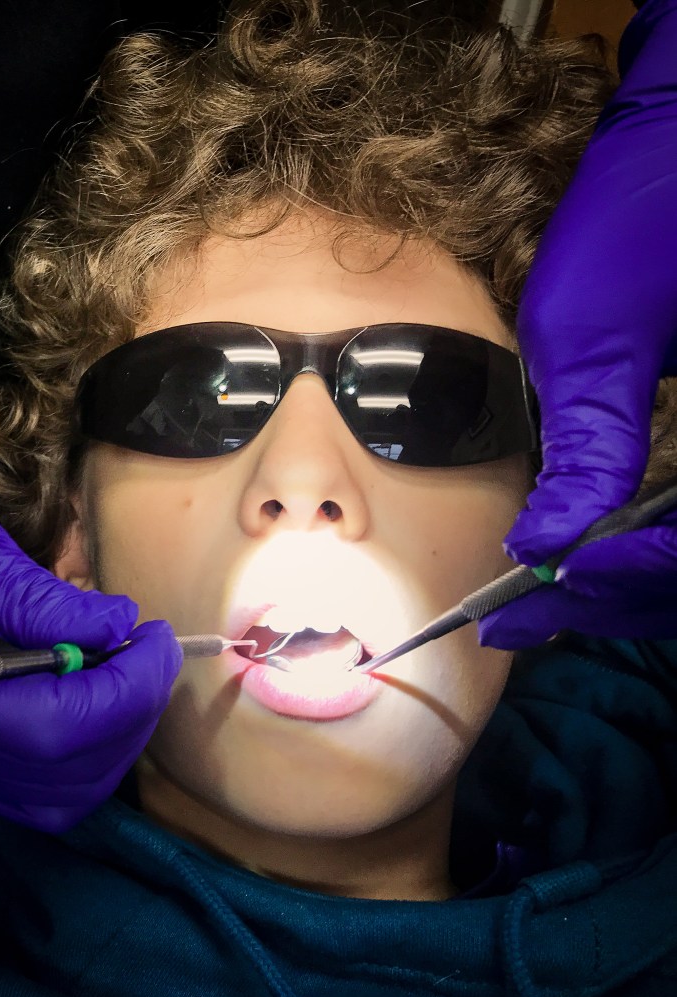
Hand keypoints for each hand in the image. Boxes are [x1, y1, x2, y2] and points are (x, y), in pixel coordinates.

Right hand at [0, 495, 181, 830]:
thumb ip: (34, 597)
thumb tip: (116, 625)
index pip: (60, 725)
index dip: (129, 687)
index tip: (155, 637)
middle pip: (70, 771)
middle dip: (134, 710)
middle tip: (150, 651)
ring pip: (64, 797)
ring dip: (120, 739)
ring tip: (129, 674)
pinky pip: (42, 796)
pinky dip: (91, 760)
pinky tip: (98, 705)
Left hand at [481, 0, 676, 648]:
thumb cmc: (643, 215)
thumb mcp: (594, 333)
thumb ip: (586, 448)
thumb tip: (540, 548)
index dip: (614, 580)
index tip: (529, 590)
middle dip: (613, 598)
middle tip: (518, 615)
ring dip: (626, 587)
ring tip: (538, 600)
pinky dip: (645, 555)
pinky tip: (584, 557)